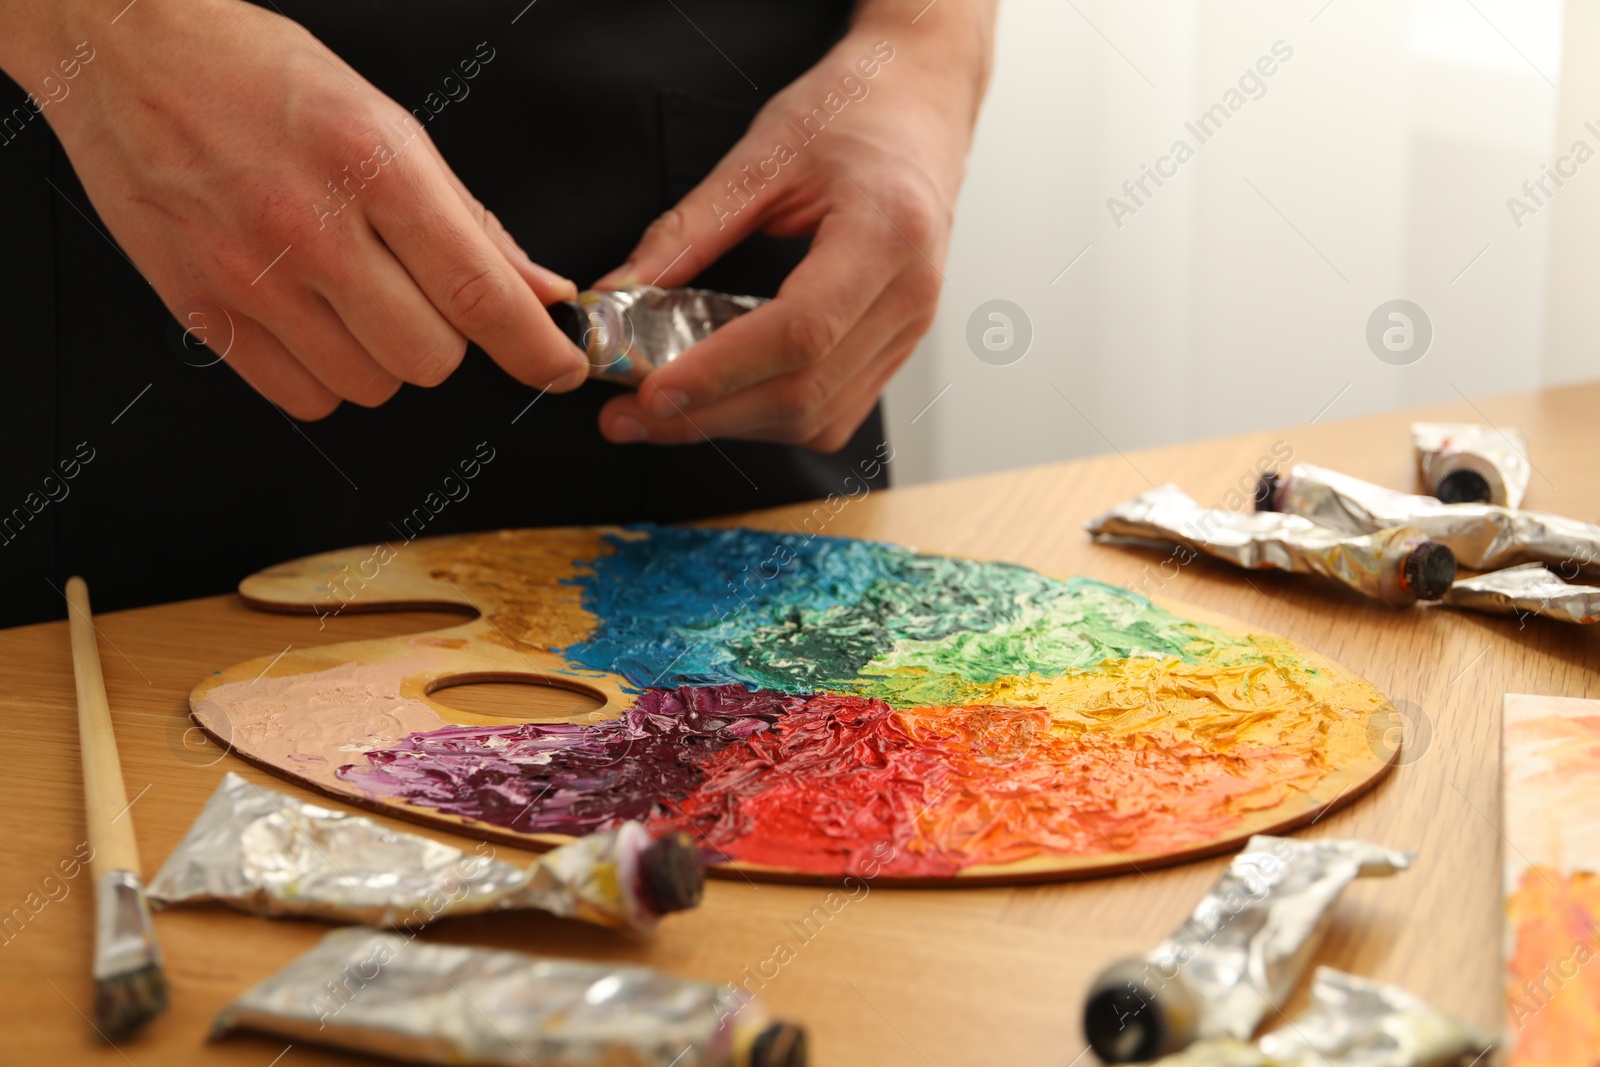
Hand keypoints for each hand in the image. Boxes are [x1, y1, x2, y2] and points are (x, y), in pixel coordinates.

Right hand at [25, 0, 585, 417]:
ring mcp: (249, 275)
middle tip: (421, 295)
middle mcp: (310, 228)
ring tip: (353, 296)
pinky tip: (311, 322)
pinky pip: (302, 398)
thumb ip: (469, 220)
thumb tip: (541, 291)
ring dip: (383, 359)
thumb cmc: (260, 75)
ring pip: (370, 387)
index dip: (535, 348)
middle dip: (446, 341)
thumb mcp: (384, 123)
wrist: (125, 50)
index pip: (479, 292)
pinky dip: (325, 378)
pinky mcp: (201, 310)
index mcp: (372, 167)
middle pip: (429, 358)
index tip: (560, 368)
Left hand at [594, 22, 990, 451]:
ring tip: (660, 413)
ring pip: (820, 418)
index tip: (651, 391)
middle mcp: (911, 294)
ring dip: (734, 425)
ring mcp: (911, 329)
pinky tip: (720, 399)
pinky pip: (835, 412)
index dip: (721, 371)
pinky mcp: (898, 347)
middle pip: (806, 392)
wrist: (921, 102)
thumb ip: (689, 228)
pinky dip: (770, 417)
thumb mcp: (763, 154)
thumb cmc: (854, 113)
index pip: (800, 332)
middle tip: (627, 418)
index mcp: (886, 233)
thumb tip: (621, 291)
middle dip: (708, 416)